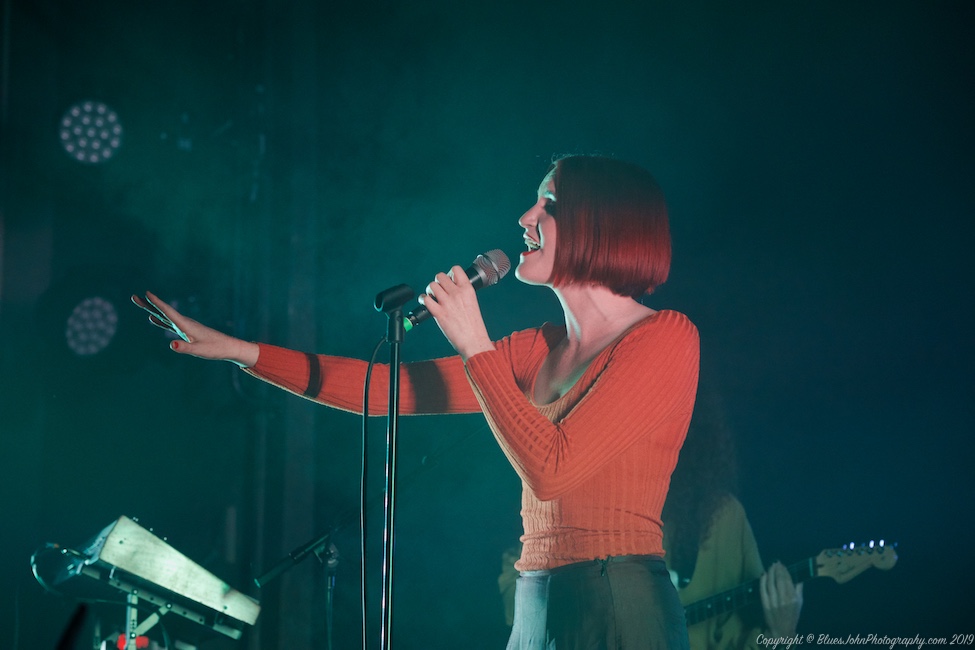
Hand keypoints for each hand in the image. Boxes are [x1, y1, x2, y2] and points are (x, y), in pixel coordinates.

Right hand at [131, 291, 258, 366]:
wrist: (228, 347)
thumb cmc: (215, 349)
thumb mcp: (199, 351)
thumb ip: (185, 348)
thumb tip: (172, 345)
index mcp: (186, 325)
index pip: (169, 312)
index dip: (157, 303)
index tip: (146, 293)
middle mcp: (184, 323)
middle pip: (163, 311)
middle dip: (148, 304)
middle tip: (134, 297)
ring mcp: (185, 326)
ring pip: (165, 316)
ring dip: (152, 309)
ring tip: (141, 303)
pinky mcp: (186, 331)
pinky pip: (169, 323)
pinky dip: (160, 319)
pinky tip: (154, 318)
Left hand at [417, 266, 494, 360]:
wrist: (474, 340)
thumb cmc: (474, 326)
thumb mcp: (472, 303)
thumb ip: (462, 294)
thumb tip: (451, 289)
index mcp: (468, 289)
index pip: (456, 269)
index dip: (450, 274)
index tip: (449, 281)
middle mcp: (457, 293)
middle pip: (440, 276)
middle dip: (438, 282)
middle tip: (439, 291)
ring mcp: (447, 303)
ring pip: (431, 285)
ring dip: (430, 291)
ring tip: (432, 297)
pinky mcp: (439, 313)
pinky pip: (425, 299)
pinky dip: (423, 300)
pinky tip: (426, 303)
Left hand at [760, 561, 803, 636]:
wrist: (782, 630)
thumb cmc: (792, 616)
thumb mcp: (800, 604)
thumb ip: (799, 590)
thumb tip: (799, 577)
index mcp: (793, 599)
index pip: (788, 581)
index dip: (785, 571)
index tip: (783, 565)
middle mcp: (783, 599)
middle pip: (779, 580)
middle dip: (777, 570)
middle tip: (776, 562)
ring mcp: (773, 602)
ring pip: (770, 583)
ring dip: (770, 572)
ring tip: (771, 566)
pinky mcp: (765, 604)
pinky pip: (763, 590)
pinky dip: (762, 581)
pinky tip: (763, 574)